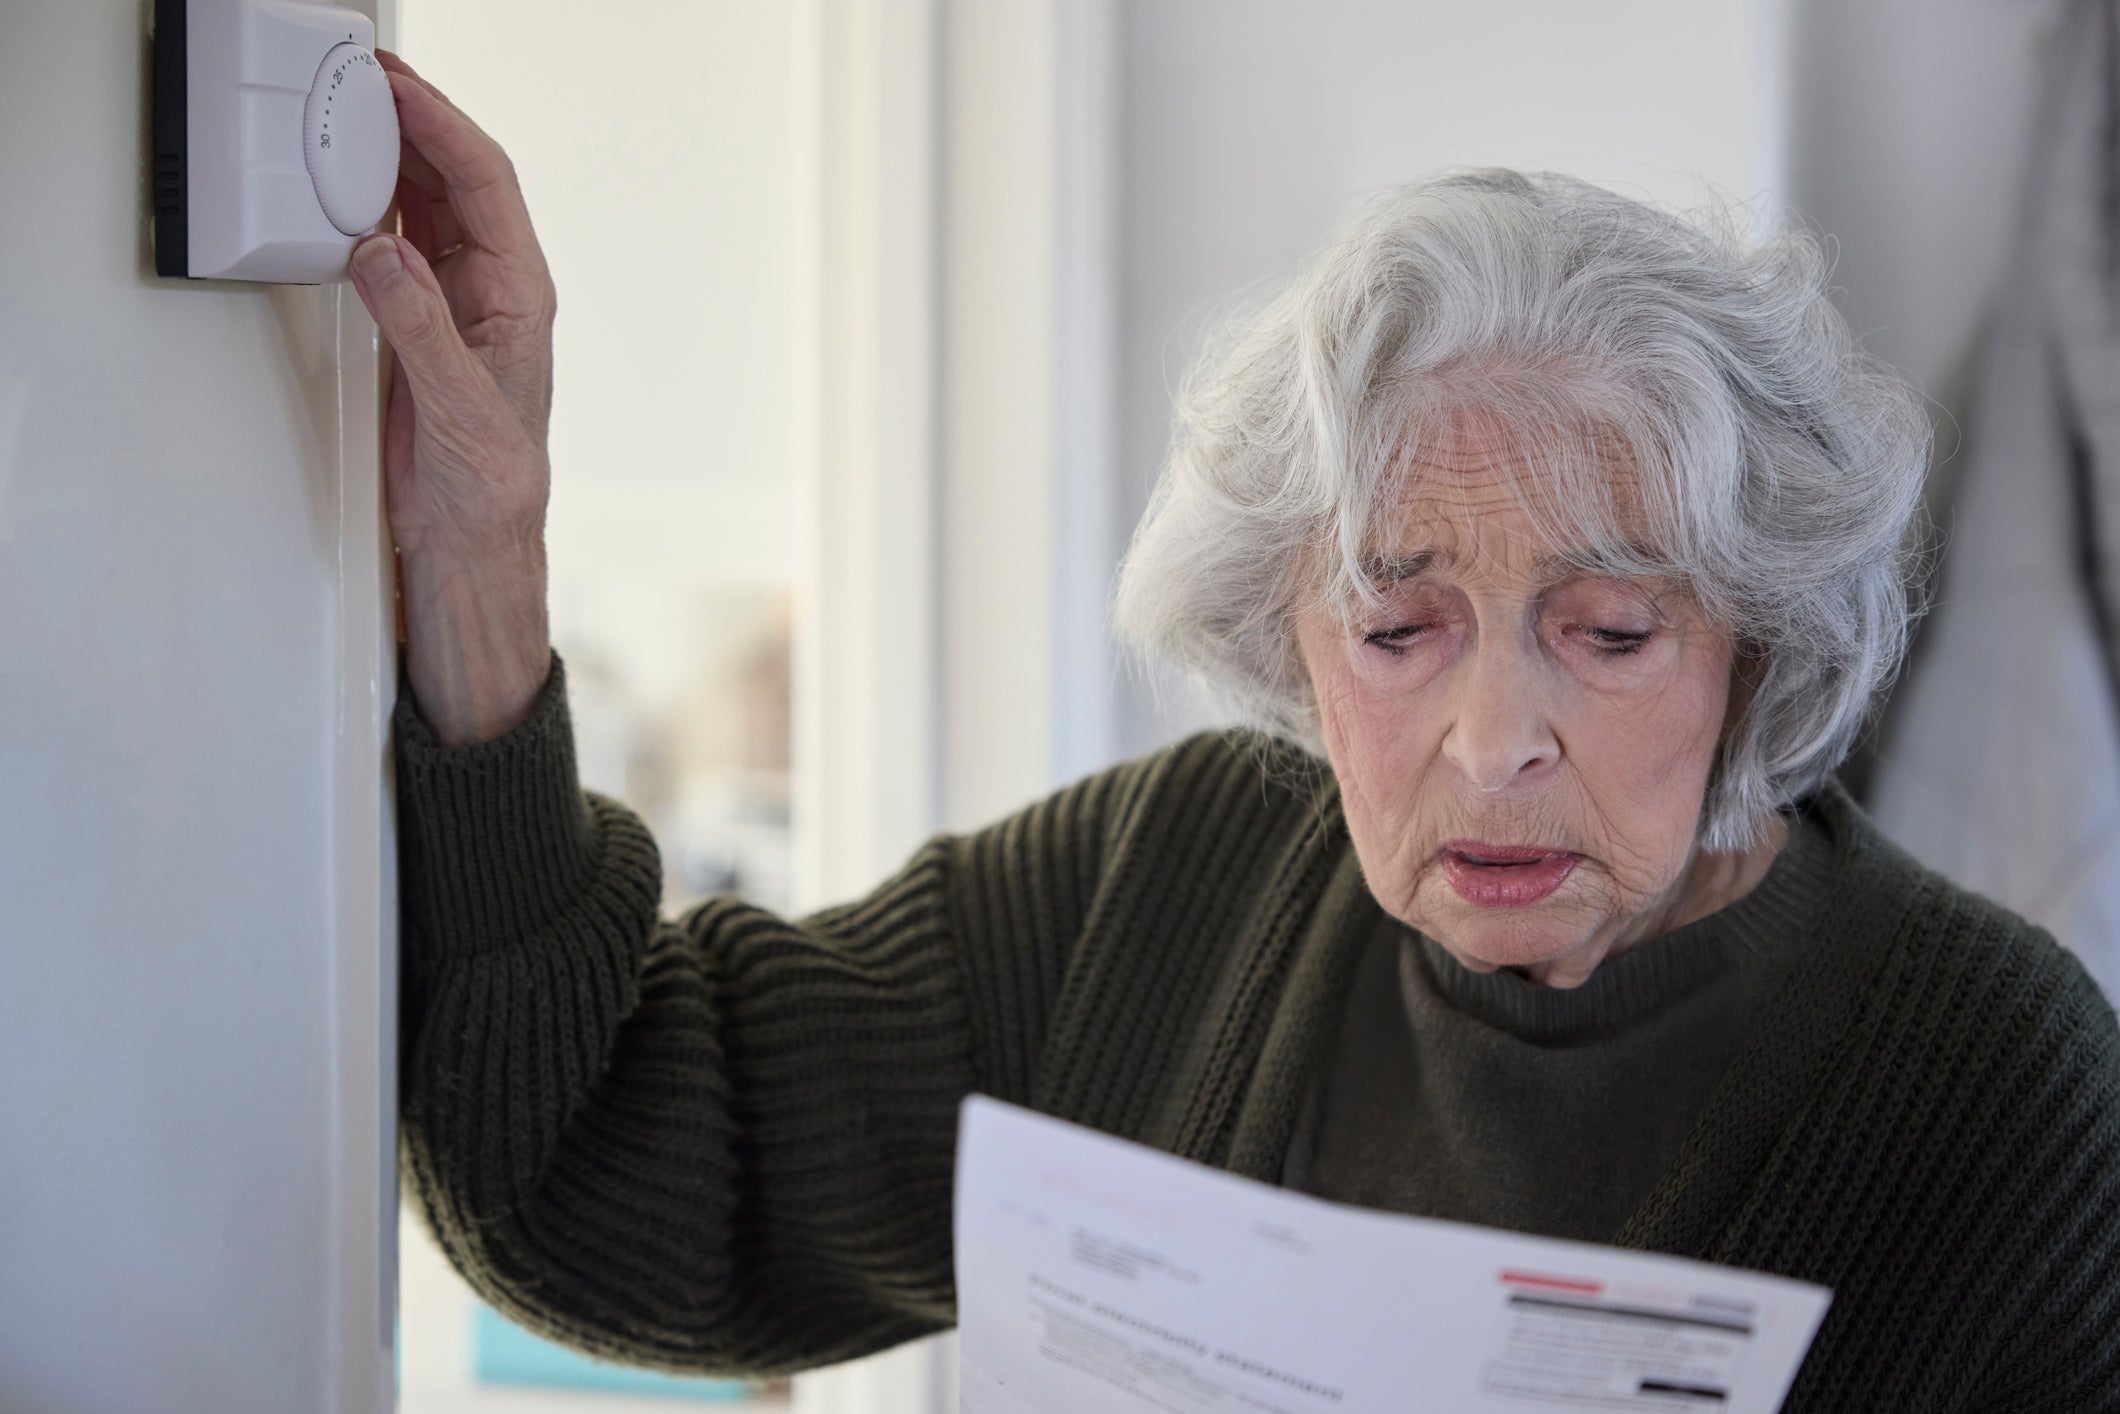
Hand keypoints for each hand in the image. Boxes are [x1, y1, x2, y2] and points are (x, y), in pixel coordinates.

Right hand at [351, 50, 554, 743]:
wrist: (474, 542)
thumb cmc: (493, 488)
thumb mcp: (459, 409)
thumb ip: (420, 328)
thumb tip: (384, 255)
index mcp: (520, 297)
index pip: (485, 185)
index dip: (442, 126)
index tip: (398, 88)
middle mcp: (492, 290)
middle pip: (456, 179)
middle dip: (415, 123)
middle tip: (365, 79)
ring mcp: (455, 303)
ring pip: (425, 205)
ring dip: (391, 157)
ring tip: (350, 113)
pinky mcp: (419, 323)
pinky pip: (395, 243)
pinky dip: (369, 206)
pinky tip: (344, 186)